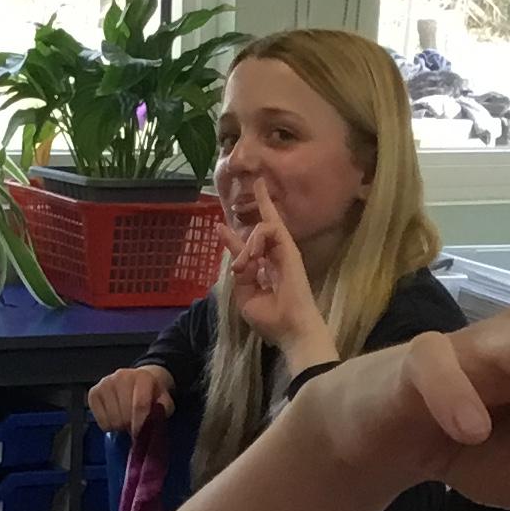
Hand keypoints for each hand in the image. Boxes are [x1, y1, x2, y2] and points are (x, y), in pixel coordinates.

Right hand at [87, 362, 176, 432]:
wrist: (137, 380)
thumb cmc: (151, 394)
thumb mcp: (164, 401)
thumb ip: (162, 411)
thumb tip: (152, 422)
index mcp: (142, 377)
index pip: (140, 405)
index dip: (140, 423)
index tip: (140, 434)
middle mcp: (121, 376)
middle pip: (124, 415)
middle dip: (130, 426)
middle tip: (134, 425)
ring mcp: (105, 383)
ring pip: (112, 420)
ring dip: (120, 426)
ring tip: (125, 420)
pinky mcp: (93, 392)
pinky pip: (100, 421)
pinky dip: (108, 425)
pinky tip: (114, 417)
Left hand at [225, 181, 337, 368]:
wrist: (290, 328)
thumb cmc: (270, 319)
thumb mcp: (246, 297)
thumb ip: (241, 276)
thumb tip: (240, 259)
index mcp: (265, 272)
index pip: (248, 250)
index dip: (233, 239)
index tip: (219, 227)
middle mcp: (276, 258)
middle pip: (267, 226)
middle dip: (263, 203)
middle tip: (258, 182)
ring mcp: (284, 252)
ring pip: (264, 227)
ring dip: (247, 244)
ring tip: (243, 265)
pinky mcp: (290, 249)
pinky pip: (271, 229)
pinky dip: (256, 239)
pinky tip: (253, 256)